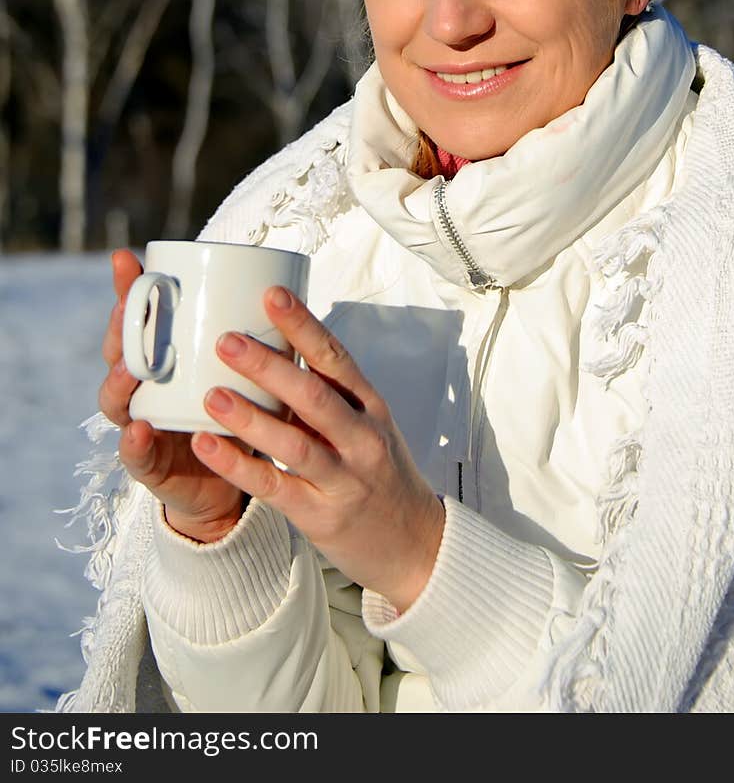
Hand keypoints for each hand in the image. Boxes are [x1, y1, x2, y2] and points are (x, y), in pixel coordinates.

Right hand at [99, 249, 245, 542]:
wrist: (229, 485)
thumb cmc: (237, 415)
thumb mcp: (243, 373)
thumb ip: (248, 339)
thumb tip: (276, 281)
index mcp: (161, 360)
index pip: (136, 320)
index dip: (128, 290)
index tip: (127, 259)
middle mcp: (143, 390)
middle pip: (118, 354)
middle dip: (118, 330)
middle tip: (125, 308)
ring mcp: (140, 426)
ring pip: (116, 400)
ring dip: (119, 382)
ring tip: (131, 369)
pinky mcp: (150, 466)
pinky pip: (137, 456)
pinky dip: (135, 445)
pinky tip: (139, 432)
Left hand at [190, 287, 445, 612]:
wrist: (417, 545)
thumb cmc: (381, 474)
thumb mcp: (367, 424)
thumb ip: (329, 393)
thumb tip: (276, 346)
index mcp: (371, 406)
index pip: (336, 358)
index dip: (303, 325)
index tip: (272, 295)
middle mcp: (362, 438)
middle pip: (314, 395)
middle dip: (269, 366)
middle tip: (226, 340)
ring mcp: (345, 479)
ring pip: (294, 443)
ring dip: (250, 417)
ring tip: (210, 394)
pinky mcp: (322, 516)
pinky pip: (275, 488)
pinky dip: (239, 465)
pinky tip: (209, 446)